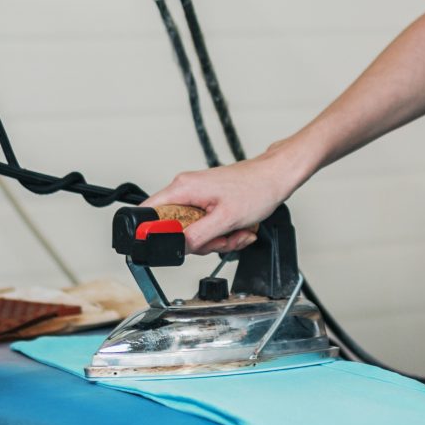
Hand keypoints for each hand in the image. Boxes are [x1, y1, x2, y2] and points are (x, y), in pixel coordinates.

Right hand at [148, 152, 303, 253]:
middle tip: (220, 238)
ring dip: (217, 239)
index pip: (148, 213)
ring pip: (193, 231)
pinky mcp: (208, 201)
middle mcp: (185, 189)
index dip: (155, 234)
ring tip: (235, 232)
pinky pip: (206, 226)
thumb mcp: (225, 220)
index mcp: (182, 188)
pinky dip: (223, 232)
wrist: (276, 177)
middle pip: (174, 229)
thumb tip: (177, 247)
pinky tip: (238, 228)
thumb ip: (197, 236)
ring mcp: (197, 195)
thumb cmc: (257, 189)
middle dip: (201, 241)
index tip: (178, 244)